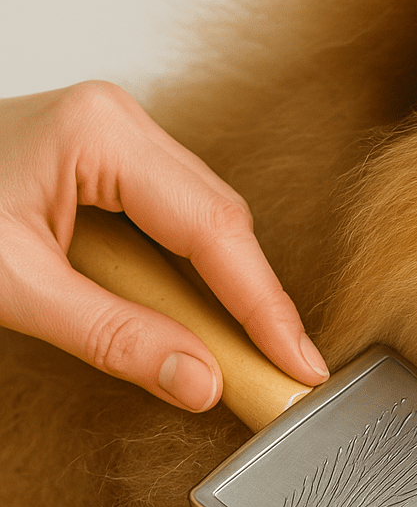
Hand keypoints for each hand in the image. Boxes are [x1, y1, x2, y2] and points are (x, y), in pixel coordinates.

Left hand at [0, 82, 329, 411]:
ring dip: (228, 293)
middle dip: (255, 302)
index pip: (213, 229)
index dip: (264, 305)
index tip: (297, 363)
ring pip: (208, 223)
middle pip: (222, 221)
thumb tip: (200, 381)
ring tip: (248, 356)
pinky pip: (178, 224)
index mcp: (102, 134)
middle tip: (281, 371)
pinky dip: (195, 279)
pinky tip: (201, 319)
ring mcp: (121, 142)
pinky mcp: (113, 168)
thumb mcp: (12, 287)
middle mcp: (124, 125)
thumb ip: (113, 337)